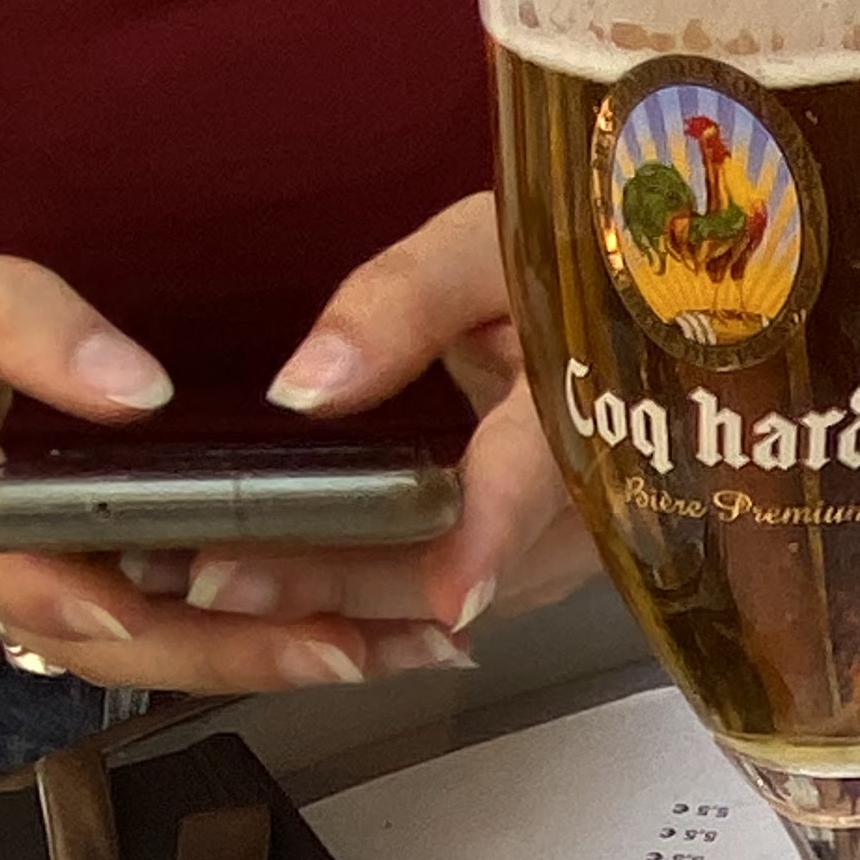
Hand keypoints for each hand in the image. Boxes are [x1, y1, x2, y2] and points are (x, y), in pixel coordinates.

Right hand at [0, 202, 586, 702]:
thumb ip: (6, 321)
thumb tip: (133, 382)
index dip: (65, 591)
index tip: (130, 598)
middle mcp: (0, 587)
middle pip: (124, 639)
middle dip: (242, 650)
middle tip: (358, 646)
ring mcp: (57, 616)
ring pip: (174, 657)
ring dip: (292, 658)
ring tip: (416, 647)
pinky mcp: (103, 617)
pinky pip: (192, 640)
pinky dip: (284, 640)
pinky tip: (385, 633)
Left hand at [163, 196, 597, 650]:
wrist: (639, 312)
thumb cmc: (565, 263)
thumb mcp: (490, 248)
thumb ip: (403, 303)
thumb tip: (303, 389)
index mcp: (587, 398)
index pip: (539, 473)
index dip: (495, 533)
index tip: (450, 597)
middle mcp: (598, 496)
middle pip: (479, 566)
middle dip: (351, 585)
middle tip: (220, 582)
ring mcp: (579, 547)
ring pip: (468, 604)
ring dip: (353, 609)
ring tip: (234, 593)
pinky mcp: (548, 566)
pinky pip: (465, 606)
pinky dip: (383, 609)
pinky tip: (300, 610)